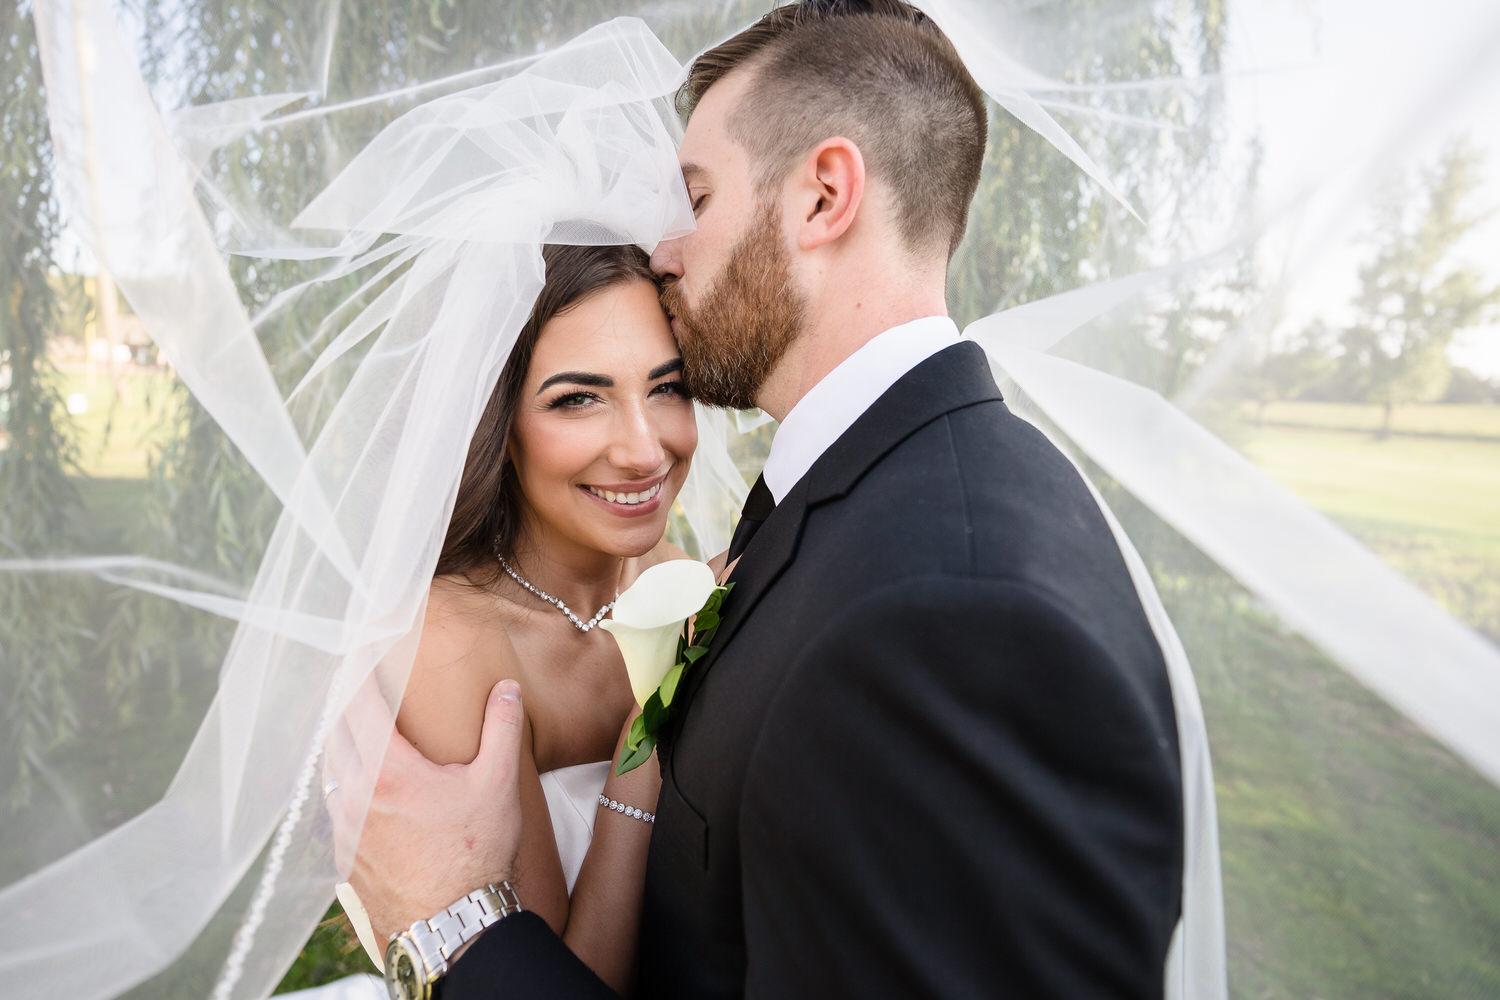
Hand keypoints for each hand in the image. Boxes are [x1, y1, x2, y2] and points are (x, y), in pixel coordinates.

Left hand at [324, 676, 527, 943]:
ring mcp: (345, 827)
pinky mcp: (344, 856)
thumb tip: (504, 688)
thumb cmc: (475, 856)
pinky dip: (344, 781)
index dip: (357, 670)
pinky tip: (363, 783)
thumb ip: (500, 728)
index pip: (358, 703)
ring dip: (341, 741)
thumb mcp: (496, 784)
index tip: (360, 648)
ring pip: (329, 770)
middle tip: (357, 679)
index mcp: (388, 770)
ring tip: (358, 727)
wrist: (451, 925)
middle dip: (345, 700)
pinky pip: (334, 805)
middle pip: (334, 731)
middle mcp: (355, 794)